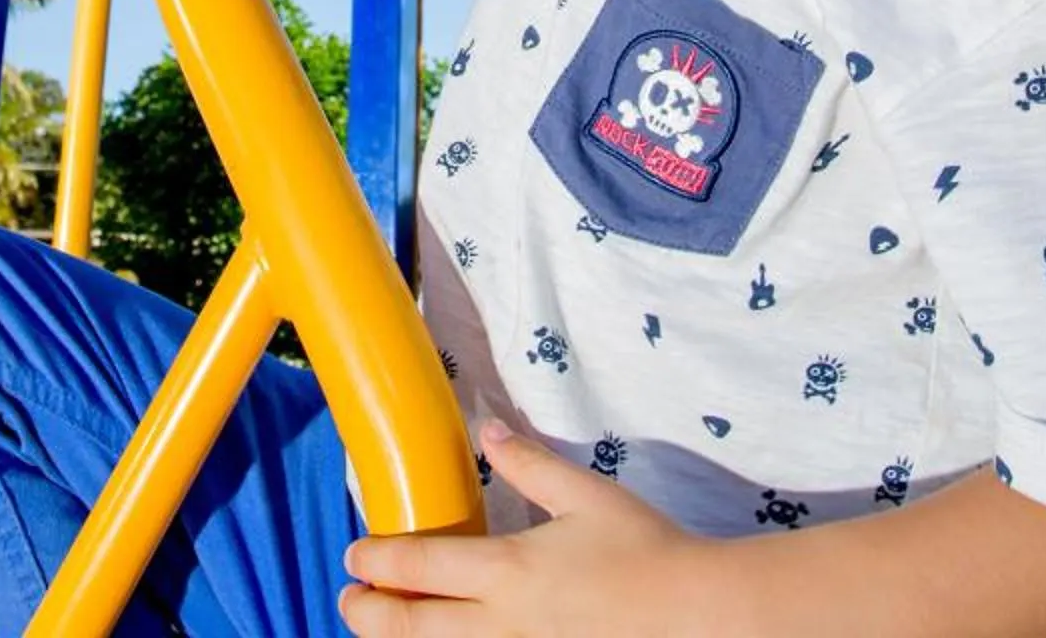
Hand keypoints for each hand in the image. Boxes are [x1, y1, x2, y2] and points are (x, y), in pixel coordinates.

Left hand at [339, 420, 697, 634]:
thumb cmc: (645, 549)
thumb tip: (488, 428)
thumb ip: (529, 464)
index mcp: (508, 569)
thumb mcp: (586, 494)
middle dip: (370, 615)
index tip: (354, 554)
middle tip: (349, 599)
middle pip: (413, 628)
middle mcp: (503, 622)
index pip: (419, 567)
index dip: (377, 561)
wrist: (695, 614)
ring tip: (384, 628)